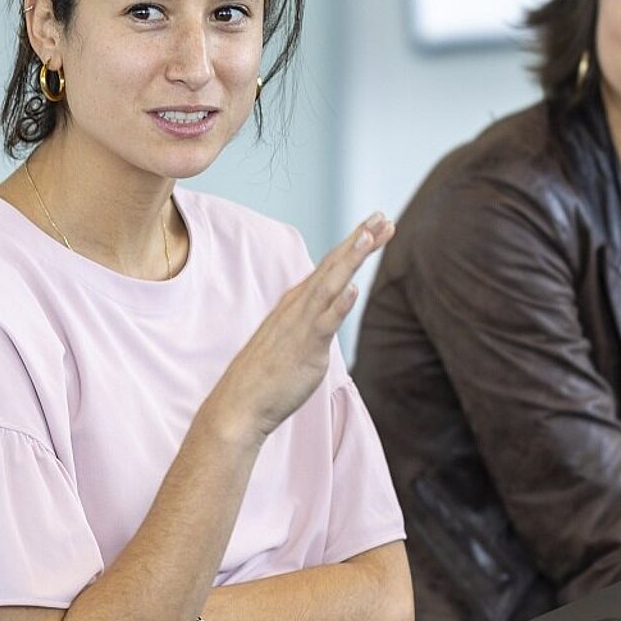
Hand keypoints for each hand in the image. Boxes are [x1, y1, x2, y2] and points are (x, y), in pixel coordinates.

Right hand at [204, 214, 395, 442]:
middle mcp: (299, 307)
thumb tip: (328, 311)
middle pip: (333, 266)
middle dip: (358, 240)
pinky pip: (324, 323)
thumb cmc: (265, 375)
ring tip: (370, 236)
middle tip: (381, 216)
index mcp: (297, 303)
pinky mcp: (306, 349)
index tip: (375, 226)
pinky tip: (354, 288)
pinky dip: (339, 305)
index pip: (330, 266)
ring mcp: (301, 325)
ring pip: (330, 285)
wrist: (239, 404)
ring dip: (350, 259)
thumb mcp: (291, 339)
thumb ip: (310, 321)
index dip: (353, 245)